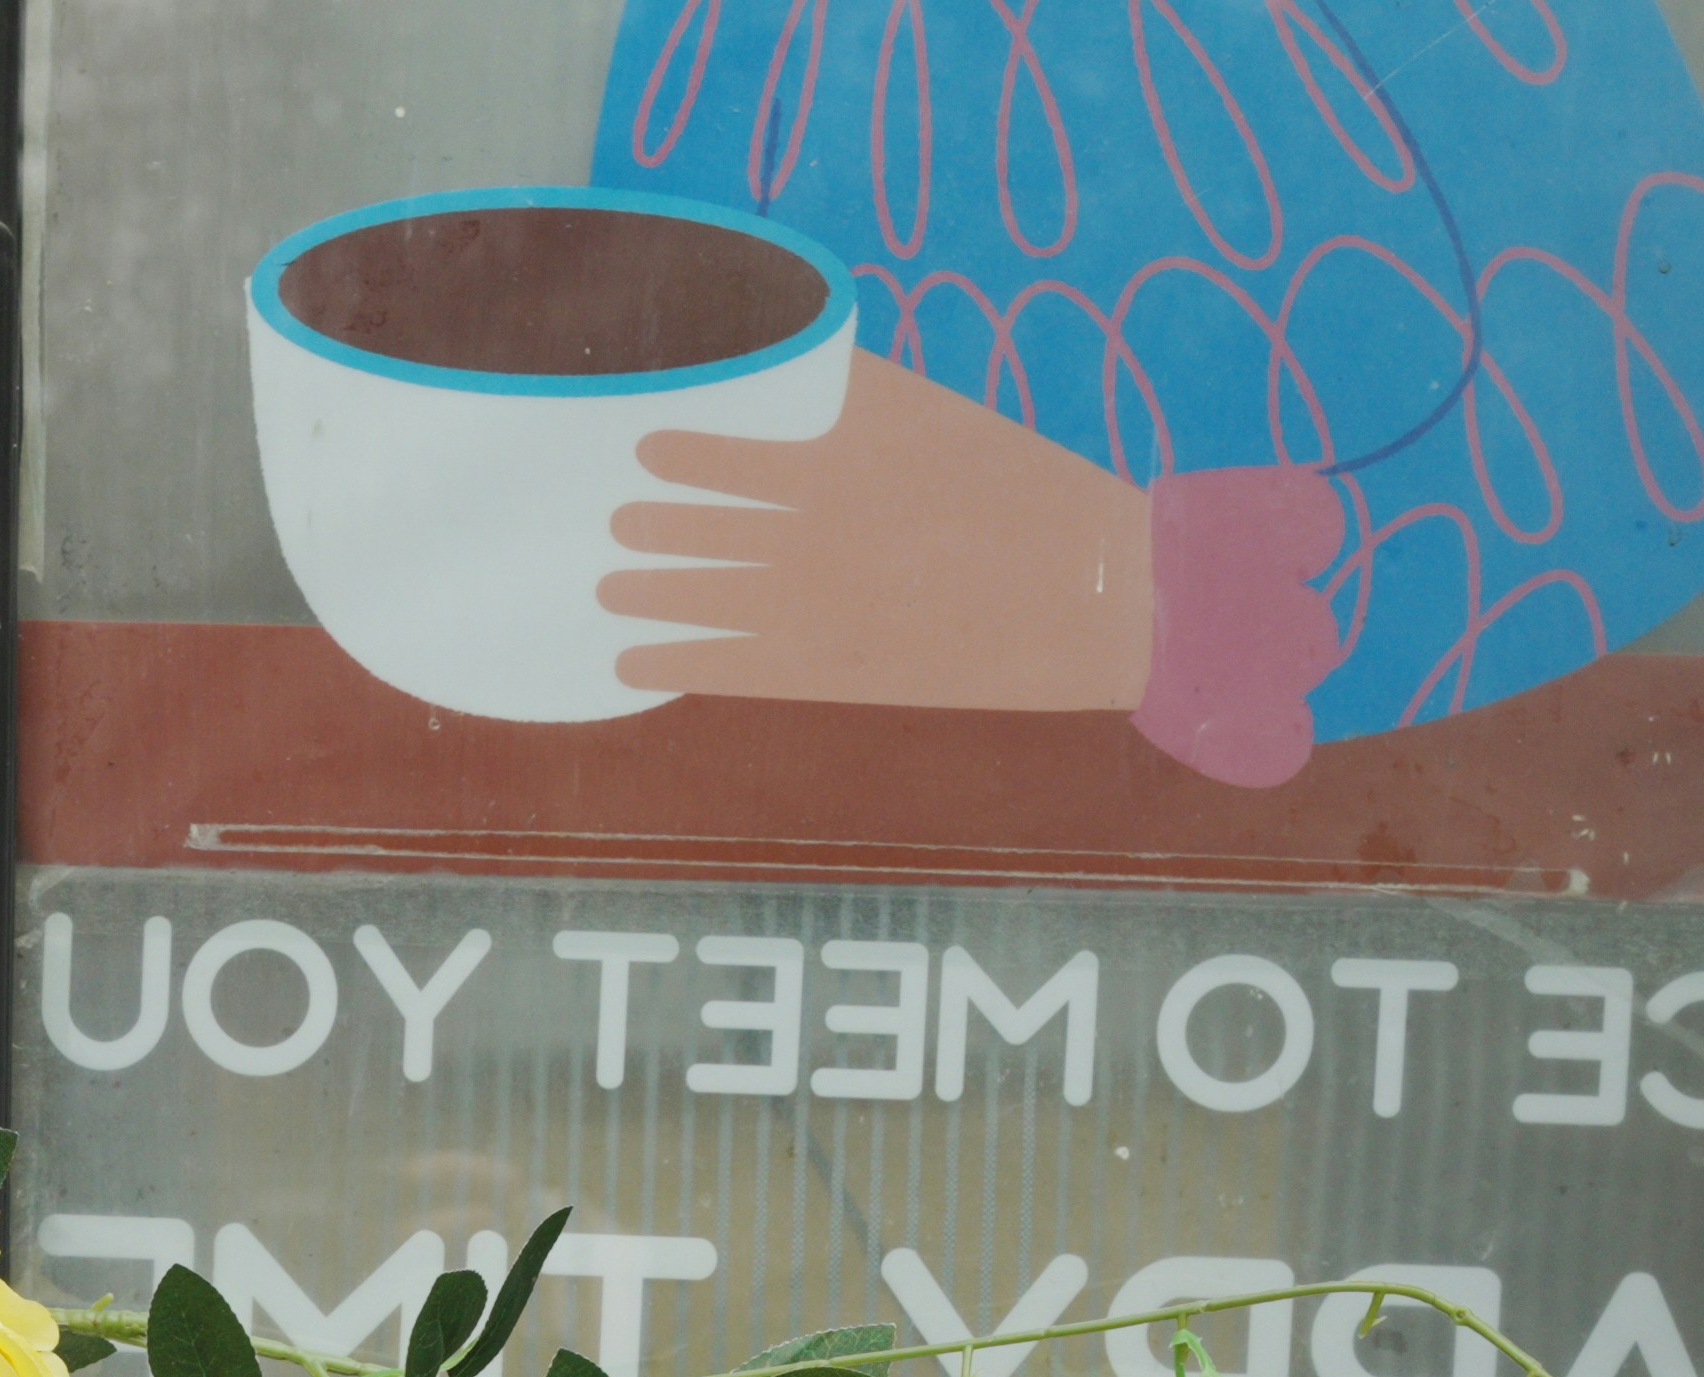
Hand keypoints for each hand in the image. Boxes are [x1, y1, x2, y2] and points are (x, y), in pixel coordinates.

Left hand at [598, 364, 1155, 710]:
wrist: (1092, 591)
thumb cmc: (1031, 498)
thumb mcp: (950, 426)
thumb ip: (871, 408)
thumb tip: (812, 382)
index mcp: (844, 452)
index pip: (736, 446)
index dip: (686, 452)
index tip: (649, 447)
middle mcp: (812, 520)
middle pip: (706, 523)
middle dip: (656, 525)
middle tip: (620, 524)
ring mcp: (814, 595)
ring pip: (700, 591)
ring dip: (649, 589)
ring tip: (612, 586)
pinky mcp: (827, 666)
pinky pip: (723, 666)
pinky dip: (670, 660)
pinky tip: (633, 661)